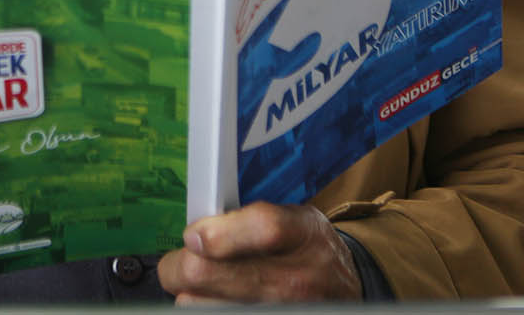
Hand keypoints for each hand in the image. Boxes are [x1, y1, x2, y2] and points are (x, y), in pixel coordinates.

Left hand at [157, 203, 360, 302]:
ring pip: (203, 306)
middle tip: (178, 262)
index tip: (193, 236)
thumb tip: (194, 235)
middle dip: (178, 267)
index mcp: (301, 234)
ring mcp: (284, 310)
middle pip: (210, 273)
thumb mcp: (294, 218)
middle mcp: (294, 280)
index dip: (216, 232)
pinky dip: (205, 308)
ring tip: (197, 286)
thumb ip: (246, 219)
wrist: (344, 289)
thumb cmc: (307, 248)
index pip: (260, 228)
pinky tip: (211, 301)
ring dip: (189, 295)